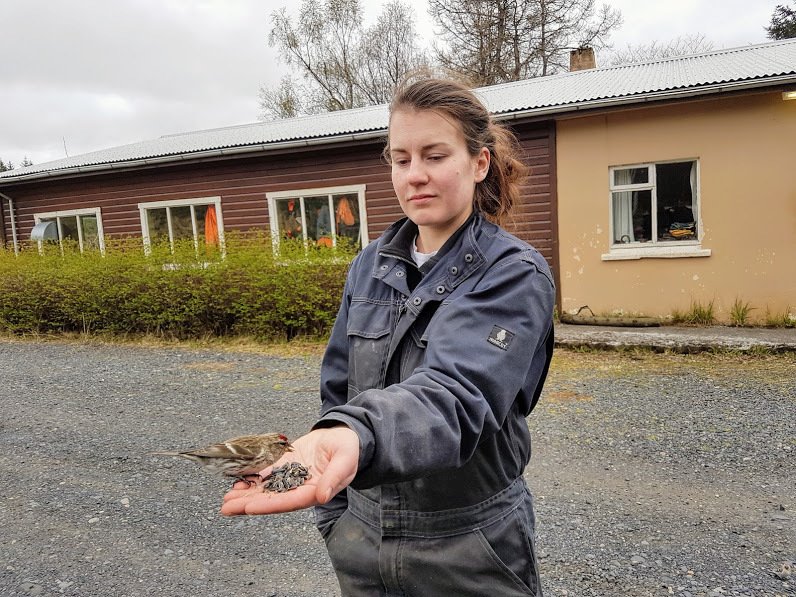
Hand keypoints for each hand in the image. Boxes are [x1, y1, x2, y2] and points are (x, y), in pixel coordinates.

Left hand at [220, 426, 358, 515]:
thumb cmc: (348, 448)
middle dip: (249, 504)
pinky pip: (266, 474)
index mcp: (316, 491)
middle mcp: (300, 489)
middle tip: (227, 506)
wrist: (343, 436)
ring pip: (266, 489)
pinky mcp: (285, 466)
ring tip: (226, 498)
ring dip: (246, 494)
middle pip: (272, 499)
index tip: (250, 507)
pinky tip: (236, 480)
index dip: (270, 505)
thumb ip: (334, 478)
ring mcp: (291, 478)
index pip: (290, 501)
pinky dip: (252, 478)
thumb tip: (322, 496)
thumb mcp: (345, 459)